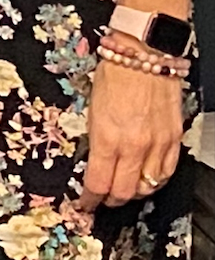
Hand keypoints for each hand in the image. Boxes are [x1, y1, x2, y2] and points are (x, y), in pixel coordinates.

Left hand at [80, 46, 185, 210]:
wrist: (144, 56)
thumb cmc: (113, 76)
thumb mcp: (92, 110)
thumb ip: (98, 141)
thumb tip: (97, 162)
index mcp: (107, 138)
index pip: (98, 183)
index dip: (90, 200)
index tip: (84, 203)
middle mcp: (134, 146)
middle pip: (123, 191)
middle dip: (110, 200)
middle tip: (103, 200)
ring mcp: (157, 144)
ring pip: (148, 186)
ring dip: (133, 192)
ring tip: (124, 190)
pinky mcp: (174, 138)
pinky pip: (167, 172)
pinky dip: (156, 180)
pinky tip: (147, 179)